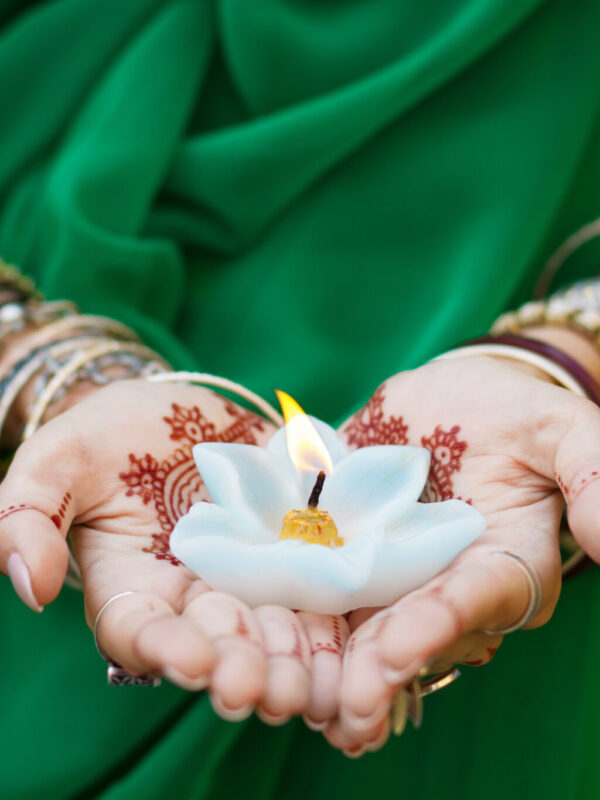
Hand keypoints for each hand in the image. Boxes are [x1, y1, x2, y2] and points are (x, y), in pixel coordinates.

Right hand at [0, 378, 349, 722]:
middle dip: (240, 669)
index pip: (140, 632)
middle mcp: (194, 598)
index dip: (163, 648)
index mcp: (133, 588)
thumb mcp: (59, 457)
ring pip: (272, 633)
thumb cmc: (111, 434)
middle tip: (265, 690)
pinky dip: (336, 621)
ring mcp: (250, 579)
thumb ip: (29, 514)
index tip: (190, 657)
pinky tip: (355, 644)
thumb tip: (30, 586)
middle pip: (216, 645)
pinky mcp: (297, 554)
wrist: (180, 410)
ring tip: (313, 684)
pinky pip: (318, 593)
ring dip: (294, 663)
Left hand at [322, 355, 599, 754]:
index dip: (442, 622)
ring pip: (360, 624)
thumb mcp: (555, 426)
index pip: (477, 599)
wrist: (444, 401)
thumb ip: (589, 471)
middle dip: (379, 667)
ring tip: (293, 697)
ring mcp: (390, 575)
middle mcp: (443, 585)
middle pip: (414, 631)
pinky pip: (316, 584)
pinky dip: (287, 608)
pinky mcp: (344, 556)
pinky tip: (252, 634)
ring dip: (328, 663)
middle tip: (345, 708)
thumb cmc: (508, 411)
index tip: (401, 646)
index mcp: (503, 565)